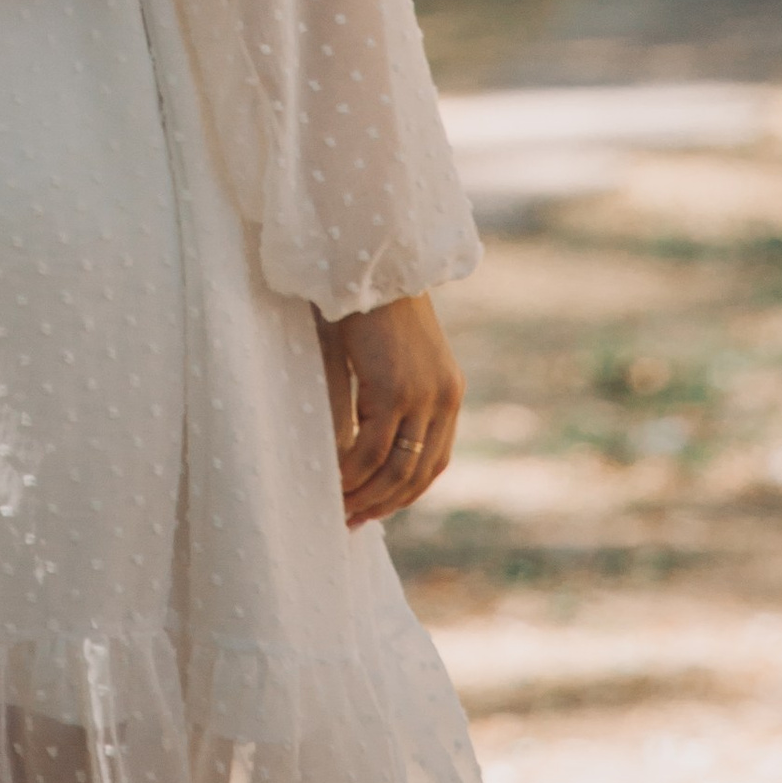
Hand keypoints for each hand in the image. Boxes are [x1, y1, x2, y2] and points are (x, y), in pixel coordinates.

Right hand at [315, 293, 462, 527]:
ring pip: (393, 469)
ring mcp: (421, 397)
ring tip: (336, 507)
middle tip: (351, 521)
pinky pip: (371, 450)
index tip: (375, 510)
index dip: (404, 494)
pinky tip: (333, 480)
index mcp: (449, 393)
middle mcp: (443, 400)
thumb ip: (393, 395)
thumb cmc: (372, 303)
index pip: (433, 464)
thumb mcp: (394, 357)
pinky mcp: (394, 390)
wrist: (372, 261)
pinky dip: (351, 472)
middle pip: (415, 475)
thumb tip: (366, 441)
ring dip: (364, 496)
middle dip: (382, 504)